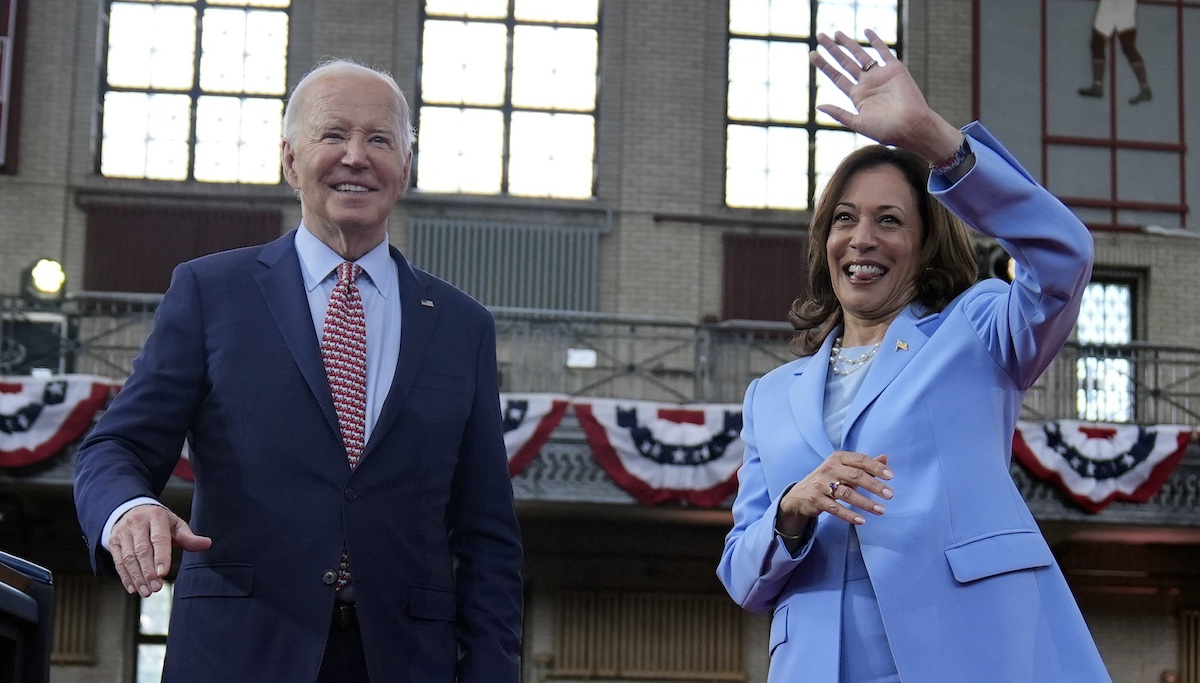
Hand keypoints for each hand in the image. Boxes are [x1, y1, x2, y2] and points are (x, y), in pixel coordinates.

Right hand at [109, 504, 211, 596]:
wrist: (132, 510)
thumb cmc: (159, 522)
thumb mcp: (175, 524)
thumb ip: (188, 537)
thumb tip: (206, 544)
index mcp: (155, 516)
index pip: (158, 538)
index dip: (161, 557)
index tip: (163, 573)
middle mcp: (136, 523)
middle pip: (141, 551)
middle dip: (148, 572)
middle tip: (156, 588)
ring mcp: (122, 532)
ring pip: (128, 558)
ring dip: (137, 578)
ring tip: (146, 592)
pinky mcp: (113, 542)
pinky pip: (118, 562)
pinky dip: (125, 577)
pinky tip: (133, 588)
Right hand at [777, 452, 893, 530]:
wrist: (799, 495)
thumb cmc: (827, 479)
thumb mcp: (843, 468)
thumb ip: (864, 465)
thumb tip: (885, 459)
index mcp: (838, 458)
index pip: (860, 460)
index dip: (876, 467)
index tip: (891, 476)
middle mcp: (829, 468)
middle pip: (855, 476)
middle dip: (874, 486)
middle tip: (890, 495)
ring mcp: (821, 484)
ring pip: (847, 493)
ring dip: (866, 503)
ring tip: (881, 510)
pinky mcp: (816, 500)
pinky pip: (836, 508)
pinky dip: (849, 515)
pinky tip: (862, 520)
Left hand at [810, 29, 962, 164]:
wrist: (912, 126)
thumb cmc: (886, 130)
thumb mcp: (858, 123)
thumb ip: (839, 114)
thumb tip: (818, 106)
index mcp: (858, 97)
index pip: (837, 77)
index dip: (825, 65)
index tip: (813, 54)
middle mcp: (868, 84)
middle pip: (845, 63)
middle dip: (833, 50)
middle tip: (820, 36)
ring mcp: (880, 76)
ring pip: (861, 55)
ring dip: (849, 43)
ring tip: (836, 33)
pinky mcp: (895, 69)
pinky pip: (883, 51)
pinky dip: (876, 41)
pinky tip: (866, 31)